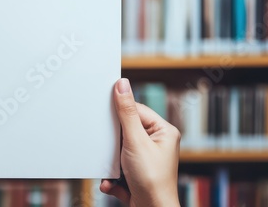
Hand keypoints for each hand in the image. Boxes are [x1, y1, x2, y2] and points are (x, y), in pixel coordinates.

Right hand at [100, 78, 180, 206]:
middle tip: (111, 148)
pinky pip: (118, 168)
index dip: (120, 113)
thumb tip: (122, 85)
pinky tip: (112, 183)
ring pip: (119, 151)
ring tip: (115, 170)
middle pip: (126, 131)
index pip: (137, 111)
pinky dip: (112, 176)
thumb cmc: (152, 180)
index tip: (104, 111)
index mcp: (164, 132)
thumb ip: (126, 113)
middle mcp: (157, 144)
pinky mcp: (136, 174)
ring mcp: (146, 160)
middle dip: (114, 143)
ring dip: (111, 162)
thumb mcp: (135, 141)